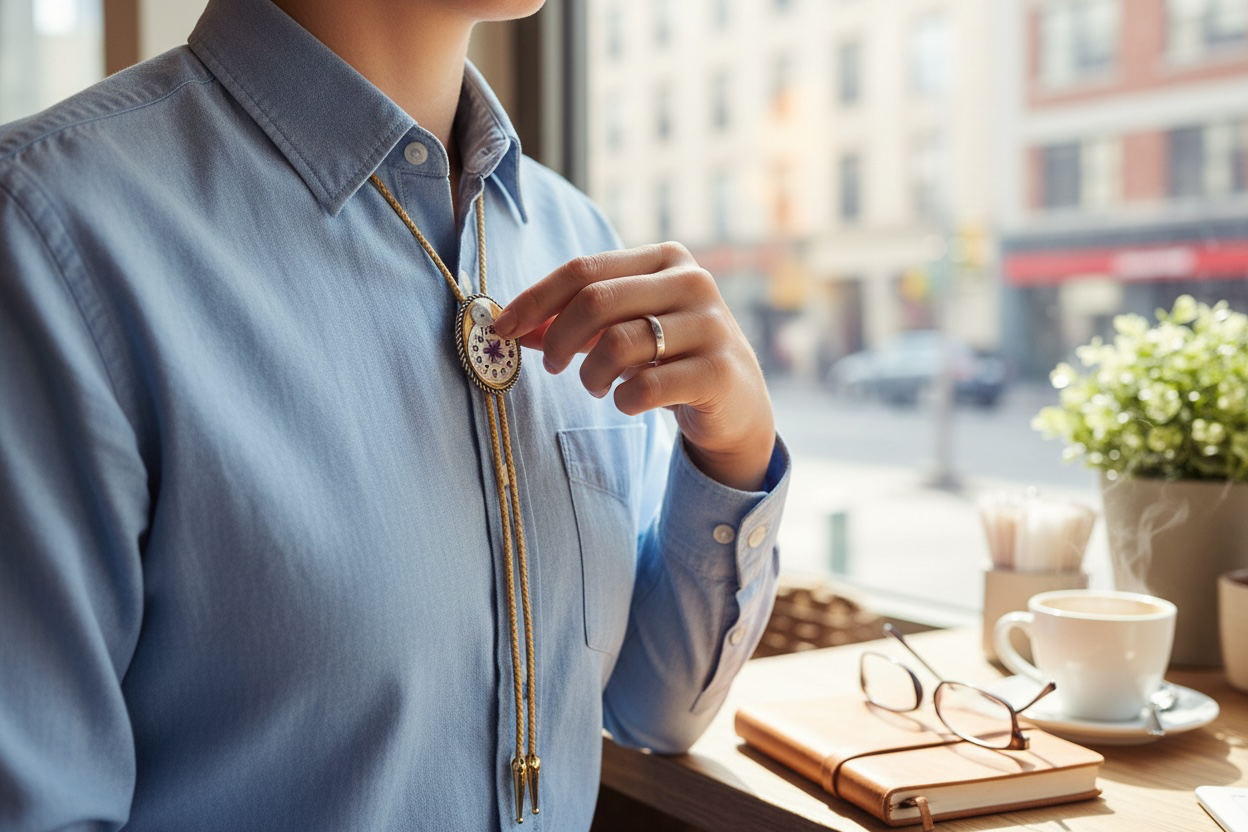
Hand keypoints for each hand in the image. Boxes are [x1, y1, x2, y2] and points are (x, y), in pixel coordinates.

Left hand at [493, 242, 774, 491]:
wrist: (736, 402)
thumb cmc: (669, 357)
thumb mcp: (624, 329)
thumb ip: (571, 322)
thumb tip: (508, 325)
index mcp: (665, 259)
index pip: (584, 269)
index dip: (536, 299)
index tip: (502, 328)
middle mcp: (693, 281)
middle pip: (596, 301)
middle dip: (558, 339)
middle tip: (551, 366)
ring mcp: (711, 324)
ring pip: (618, 343)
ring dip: (590, 374)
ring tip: (595, 386)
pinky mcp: (719, 371)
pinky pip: (646, 386)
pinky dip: (623, 400)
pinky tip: (627, 401)